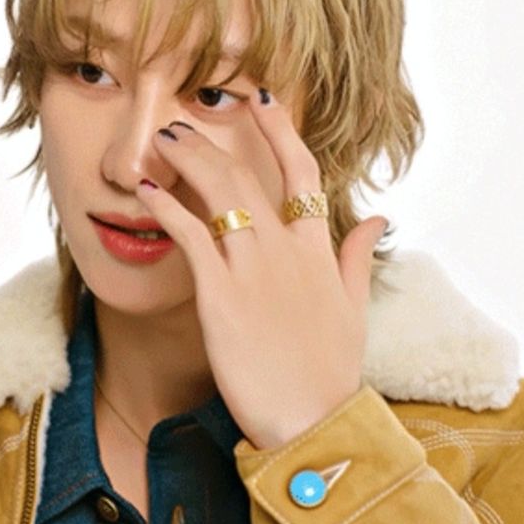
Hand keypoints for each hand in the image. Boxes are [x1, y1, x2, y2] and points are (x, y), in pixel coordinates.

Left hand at [136, 89, 387, 449]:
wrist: (312, 422)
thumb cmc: (330, 370)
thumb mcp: (353, 308)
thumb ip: (357, 256)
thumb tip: (376, 216)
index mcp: (318, 250)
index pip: (303, 173)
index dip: (281, 131)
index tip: (262, 100)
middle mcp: (287, 249)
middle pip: (249, 175)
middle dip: (213, 142)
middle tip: (183, 122)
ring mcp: (254, 268)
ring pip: (221, 194)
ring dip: (188, 159)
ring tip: (162, 139)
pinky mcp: (221, 293)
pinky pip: (191, 236)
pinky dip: (168, 207)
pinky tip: (147, 190)